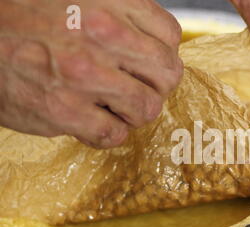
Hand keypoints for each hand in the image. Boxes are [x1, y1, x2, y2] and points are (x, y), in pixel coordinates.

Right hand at [0, 0, 182, 147]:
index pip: (170, 35)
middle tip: (138, 86)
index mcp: (110, 2)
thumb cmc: (24, 13)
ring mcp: (85, 76)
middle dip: (156, 85)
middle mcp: (102, 36)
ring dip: (134, 112)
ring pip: (147, 108)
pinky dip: (109, 132)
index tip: (148, 61)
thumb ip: (119, 12)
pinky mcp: (65, 111)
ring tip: (113, 105)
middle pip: (168, 74)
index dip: (163, 52)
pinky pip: (114, 135)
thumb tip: (153, 39)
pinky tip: (92, 120)